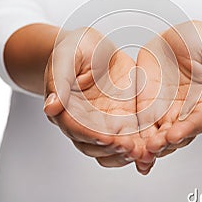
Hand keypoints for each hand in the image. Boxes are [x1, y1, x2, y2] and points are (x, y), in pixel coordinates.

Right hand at [43, 27, 147, 167]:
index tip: (107, 138)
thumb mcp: (65, 57)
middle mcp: (84, 122)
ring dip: (126, 154)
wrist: (93, 47)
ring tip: (142, 153)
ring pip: (112, 149)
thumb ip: (58, 81)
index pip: (76, 128)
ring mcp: (104, 123)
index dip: (91, 136)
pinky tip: (150, 151)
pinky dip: (140, 147)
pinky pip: (131, 138)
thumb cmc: (75, 49)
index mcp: (66, 109)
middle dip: (113, 149)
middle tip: (130, 148)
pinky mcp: (123, 118)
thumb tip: (51, 107)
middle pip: (94, 145)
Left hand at [136, 21, 201, 169]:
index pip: (199, 120)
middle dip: (165, 143)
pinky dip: (135, 140)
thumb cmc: (201, 42)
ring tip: (139, 154)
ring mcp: (166, 112)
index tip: (175, 135)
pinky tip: (126, 149)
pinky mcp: (148, 108)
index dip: (187, 129)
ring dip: (149, 147)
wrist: (178, 37)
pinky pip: (141, 126)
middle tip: (153, 147)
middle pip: (177, 134)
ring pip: (158, 136)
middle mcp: (186, 112)